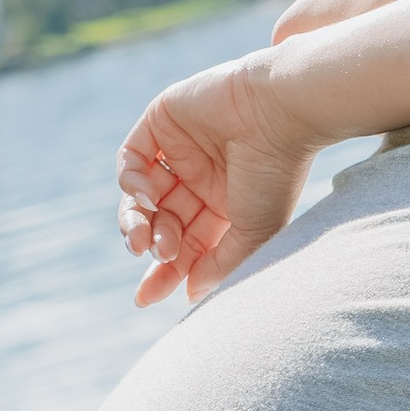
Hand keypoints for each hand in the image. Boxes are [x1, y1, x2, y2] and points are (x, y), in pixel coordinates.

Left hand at [116, 54, 313, 307]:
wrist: (279, 112)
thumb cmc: (275, 173)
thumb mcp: (251, 230)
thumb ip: (220, 263)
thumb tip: (190, 292)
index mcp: (225, 205)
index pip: (186, 244)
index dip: (165, 272)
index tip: (146, 299)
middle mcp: (201, 179)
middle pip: (160, 222)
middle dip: (152, 245)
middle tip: (156, 255)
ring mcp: (180, 150)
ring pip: (140, 196)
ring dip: (134, 220)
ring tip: (140, 236)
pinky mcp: (162, 120)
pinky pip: (131, 159)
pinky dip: (130, 182)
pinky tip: (145, 195)